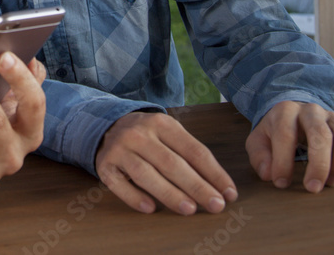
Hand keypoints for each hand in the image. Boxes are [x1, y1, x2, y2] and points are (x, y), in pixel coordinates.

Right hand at [94, 111, 236, 214]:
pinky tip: (151, 208)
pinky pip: (119, 184)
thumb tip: (219, 185)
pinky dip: (134, 197)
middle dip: (196, 186)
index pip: (193, 150)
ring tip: (189, 209)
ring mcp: (120, 149)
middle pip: (172, 163)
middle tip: (216, 205)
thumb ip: (190, 153)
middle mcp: (139, 134)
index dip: (213, 173)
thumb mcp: (168, 132)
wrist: (106, 126)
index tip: (229, 193)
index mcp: (162, 124)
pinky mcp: (105, 165)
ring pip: (146, 174)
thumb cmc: (148, 136)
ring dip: (169, 193)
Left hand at [246, 100, 333, 192]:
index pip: (285, 134)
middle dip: (318, 165)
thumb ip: (259, 157)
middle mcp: (313, 111)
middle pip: (321, 135)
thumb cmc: (276, 133)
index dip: (283, 161)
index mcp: (285, 110)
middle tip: (312, 188)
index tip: (281, 183)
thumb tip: (269, 175)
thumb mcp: (259, 141)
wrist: (296, 115)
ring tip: (332, 183)